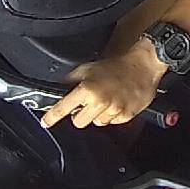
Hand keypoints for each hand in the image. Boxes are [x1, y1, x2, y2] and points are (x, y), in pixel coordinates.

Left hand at [41, 38, 166, 128]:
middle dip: (80, 114)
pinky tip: (118, 102)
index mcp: (87, 89)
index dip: (52, 116)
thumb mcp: (89, 68)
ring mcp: (114, 110)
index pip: (64, 107)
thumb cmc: (117, 65)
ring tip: (107, 99)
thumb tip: (59, 88)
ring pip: (97, 123)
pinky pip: (113, 123)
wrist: (143, 66)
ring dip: (98, 114)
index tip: (45, 122)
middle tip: (88, 103)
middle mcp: (99, 102)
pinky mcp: (126, 116)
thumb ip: (72, 79)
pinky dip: (113, 115)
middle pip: (79, 122)